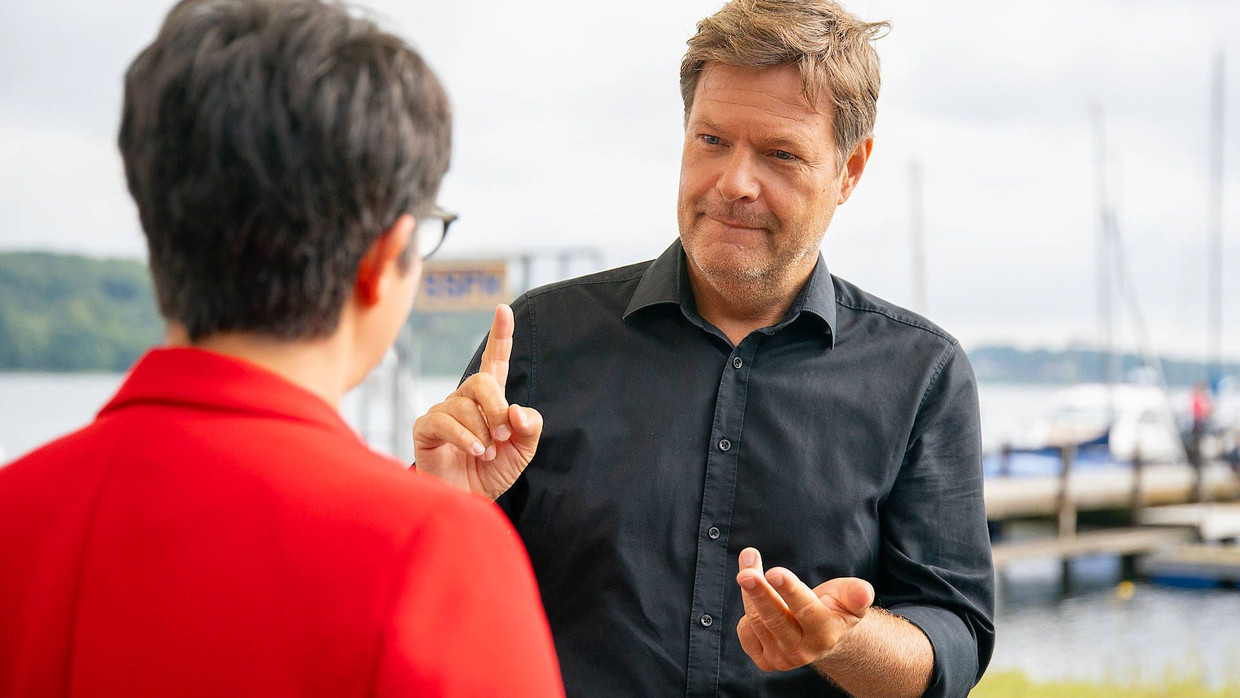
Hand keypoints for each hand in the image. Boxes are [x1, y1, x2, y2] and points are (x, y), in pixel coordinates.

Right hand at [412, 304, 542, 500]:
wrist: (467, 502)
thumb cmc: (493, 472)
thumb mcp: (523, 450)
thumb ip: (529, 426)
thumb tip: (515, 409)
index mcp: (491, 400)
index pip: (495, 361)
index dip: (500, 336)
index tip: (504, 310)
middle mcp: (465, 400)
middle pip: (481, 380)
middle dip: (497, 406)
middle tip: (504, 434)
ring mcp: (443, 412)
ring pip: (464, 404)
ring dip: (482, 431)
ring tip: (486, 453)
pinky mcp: (425, 429)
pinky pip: (443, 421)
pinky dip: (464, 436)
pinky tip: (475, 451)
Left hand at [735, 547, 873, 671]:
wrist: (826, 637)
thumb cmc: (837, 608)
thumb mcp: (851, 597)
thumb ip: (856, 594)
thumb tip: (863, 592)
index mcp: (826, 633)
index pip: (805, 610)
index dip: (789, 590)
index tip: (774, 572)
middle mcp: (803, 650)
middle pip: (774, 619)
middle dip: (758, 593)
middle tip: (745, 573)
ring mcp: (782, 659)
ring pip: (755, 619)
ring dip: (751, 589)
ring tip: (751, 564)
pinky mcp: (765, 661)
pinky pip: (745, 631)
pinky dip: (747, 608)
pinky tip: (760, 598)